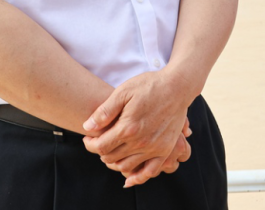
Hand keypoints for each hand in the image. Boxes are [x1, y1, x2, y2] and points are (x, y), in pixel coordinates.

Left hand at [81, 71, 193, 185]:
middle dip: (101, 151)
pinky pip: (150, 171)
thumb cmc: (149, 86)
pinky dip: (138, 178)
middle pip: (111, 158)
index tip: (88, 137)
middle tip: (100, 141)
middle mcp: (140, 142)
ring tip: (112, 151)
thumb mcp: (123, 92)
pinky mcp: (165, 149)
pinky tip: (129, 178)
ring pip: (126, 166)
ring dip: (114, 162)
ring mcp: (154, 148)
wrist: (177, 86)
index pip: (100, 147)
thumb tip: (87, 127)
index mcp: (127, 128)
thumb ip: (104, 111)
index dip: (90, 144)